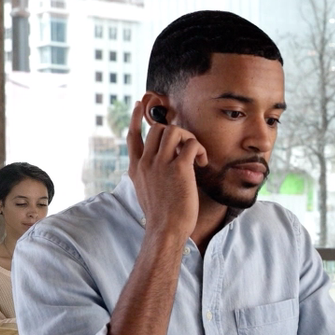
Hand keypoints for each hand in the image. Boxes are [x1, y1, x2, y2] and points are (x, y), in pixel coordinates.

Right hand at [126, 101, 207, 239]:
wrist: (165, 230)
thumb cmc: (161, 216)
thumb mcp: (146, 193)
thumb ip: (148, 176)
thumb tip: (157, 168)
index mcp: (137, 168)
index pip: (133, 136)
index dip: (137, 118)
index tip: (141, 105)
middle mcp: (146, 163)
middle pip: (158, 129)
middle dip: (176, 133)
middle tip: (187, 148)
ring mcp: (161, 164)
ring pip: (174, 130)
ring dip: (189, 138)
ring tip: (195, 156)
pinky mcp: (179, 169)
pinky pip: (191, 144)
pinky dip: (199, 149)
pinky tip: (201, 162)